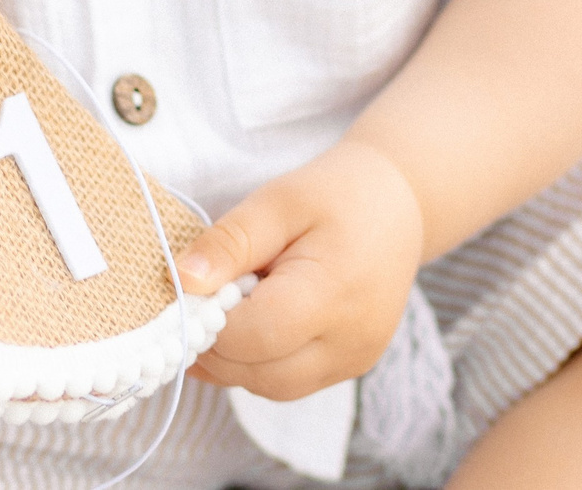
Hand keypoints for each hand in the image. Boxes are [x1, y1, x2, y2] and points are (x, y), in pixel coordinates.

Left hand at [176, 139, 424, 400]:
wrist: (398, 205)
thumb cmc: (335, 195)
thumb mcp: (276, 201)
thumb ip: (229, 242)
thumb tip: (182, 282)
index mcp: (334, 293)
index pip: (253, 336)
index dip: (208, 323)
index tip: (188, 292)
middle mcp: (351, 341)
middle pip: (259, 374)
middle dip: (216, 346)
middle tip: (201, 301)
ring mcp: (355, 361)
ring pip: (271, 387)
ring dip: (234, 360)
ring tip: (228, 308)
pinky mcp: (353, 366)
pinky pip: (290, 382)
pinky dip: (259, 362)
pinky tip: (252, 322)